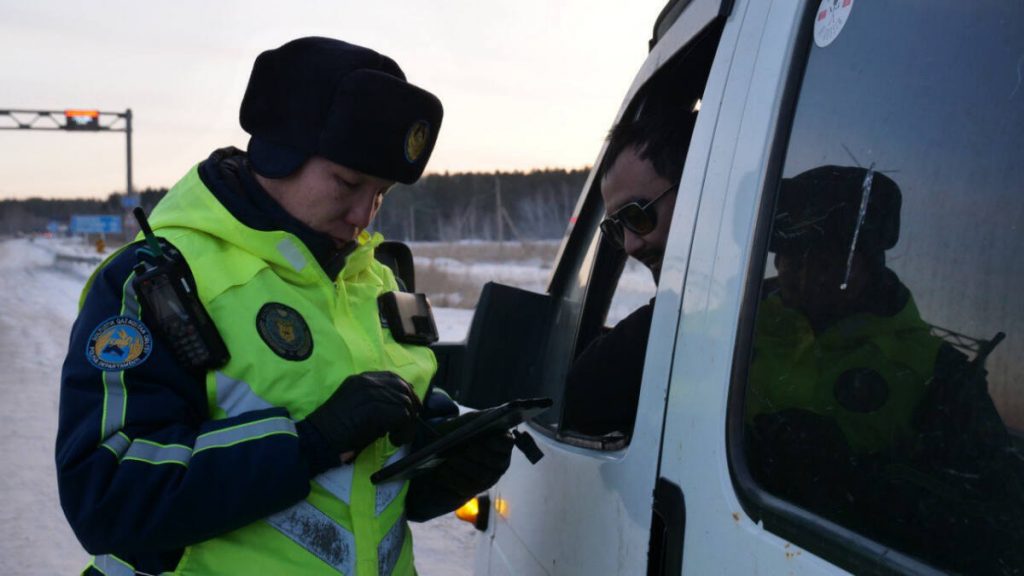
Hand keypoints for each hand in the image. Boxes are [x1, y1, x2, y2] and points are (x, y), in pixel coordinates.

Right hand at [304, 371, 420, 457]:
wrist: (319, 437)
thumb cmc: (336, 428)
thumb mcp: (357, 406)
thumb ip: (377, 401)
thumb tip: (401, 409)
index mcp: (362, 378)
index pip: (393, 378)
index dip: (406, 392)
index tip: (411, 407)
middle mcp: (367, 381)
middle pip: (403, 388)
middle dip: (411, 408)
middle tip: (407, 427)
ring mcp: (371, 393)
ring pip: (405, 403)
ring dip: (407, 424)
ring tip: (397, 436)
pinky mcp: (375, 409)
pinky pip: (402, 416)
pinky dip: (404, 431)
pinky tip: (394, 440)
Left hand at [432, 412, 514, 495]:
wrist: (444, 447)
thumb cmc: (461, 430)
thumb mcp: (470, 420)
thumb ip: (482, 417)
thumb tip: (494, 415)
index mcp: (503, 443)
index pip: (507, 444)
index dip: (497, 442)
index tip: (486, 438)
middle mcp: (500, 462)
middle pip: (495, 462)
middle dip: (480, 455)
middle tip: (466, 448)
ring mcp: (489, 477)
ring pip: (481, 475)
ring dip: (465, 466)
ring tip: (450, 459)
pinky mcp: (474, 489)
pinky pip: (467, 487)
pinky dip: (454, 478)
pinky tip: (443, 470)